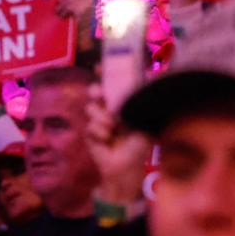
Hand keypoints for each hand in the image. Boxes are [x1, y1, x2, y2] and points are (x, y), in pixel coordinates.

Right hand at [85, 83, 148, 204]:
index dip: (104, 73)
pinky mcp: (90, 133)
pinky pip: (91, 125)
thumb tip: (143, 82)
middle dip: (96, 92)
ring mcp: (98, 120)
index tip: (99, 66)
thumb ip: (138, 104)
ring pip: (91, 108)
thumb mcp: (142, 121)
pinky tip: (107, 141)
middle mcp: (109, 109)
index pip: (112, 84)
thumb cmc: (139, 146)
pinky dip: (100, 134)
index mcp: (123, 104)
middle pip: (95, 90)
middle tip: (100, 95)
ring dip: (102, 118)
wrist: (126, 169)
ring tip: (113, 130)